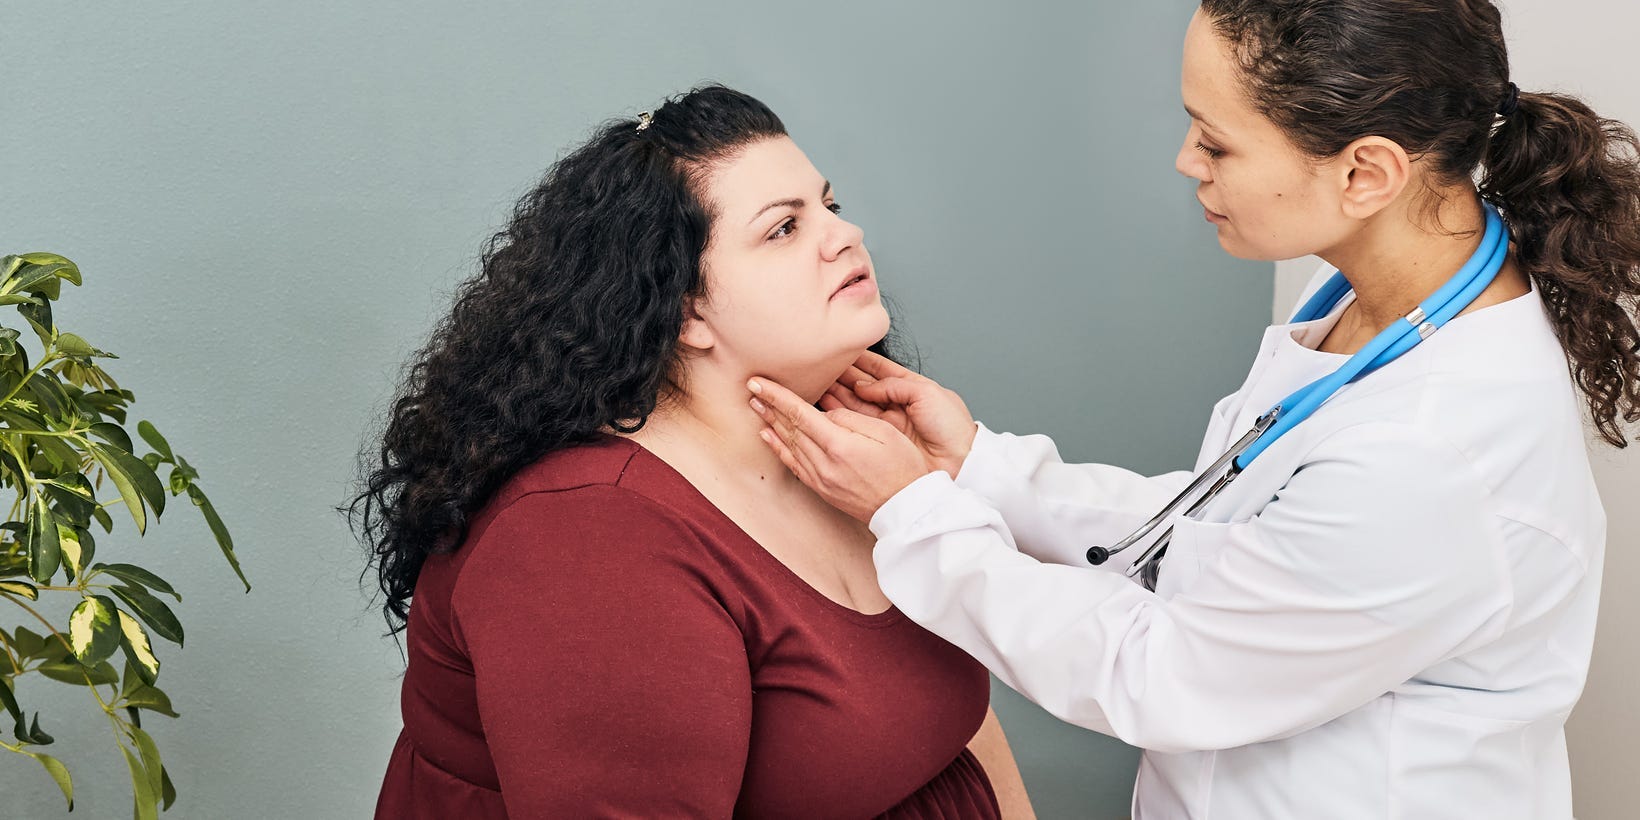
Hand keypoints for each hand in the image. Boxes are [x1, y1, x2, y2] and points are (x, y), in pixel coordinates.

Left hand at [748, 377, 932, 522]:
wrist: (906, 508)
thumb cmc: (903, 467)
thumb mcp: (884, 432)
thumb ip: (850, 418)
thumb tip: (825, 414)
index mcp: (839, 445)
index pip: (799, 413)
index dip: (777, 396)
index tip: (758, 383)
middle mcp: (824, 463)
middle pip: (789, 428)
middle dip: (769, 405)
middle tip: (751, 388)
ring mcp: (821, 479)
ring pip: (789, 445)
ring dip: (770, 423)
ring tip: (756, 406)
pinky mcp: (822, 489)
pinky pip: (794, 465)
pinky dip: (778, 448)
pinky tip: (768, 436)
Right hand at [817, 351, 976, 476]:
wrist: (961, 461)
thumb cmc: (951, 426)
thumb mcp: (926, 393)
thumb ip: (893, 385)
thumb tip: (862, 385)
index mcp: (911, 387)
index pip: (880, 369)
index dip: (860, 360)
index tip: (839, 351)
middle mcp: (897, 403)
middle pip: (864, 386)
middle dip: (843, 376)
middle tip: (820, 366)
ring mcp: (889, 422)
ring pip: (857, 404)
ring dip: (837, 393)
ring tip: (817, 382)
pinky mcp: (882, 441)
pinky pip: (858, 424)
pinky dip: (841, 413)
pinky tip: (826, 403)